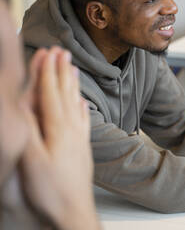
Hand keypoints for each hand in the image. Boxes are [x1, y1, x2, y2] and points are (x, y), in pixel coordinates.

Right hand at [20, 47, 98, 229]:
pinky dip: (81, 106)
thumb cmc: (51, 190)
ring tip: (72, 68)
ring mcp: (79, 137)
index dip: (47, 72)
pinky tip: (81, 101)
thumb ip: (28, 131)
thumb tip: (23, 104)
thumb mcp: (31, 161)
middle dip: (61, 71)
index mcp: (57, 128)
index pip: (50, 94)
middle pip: (65, 93)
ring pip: (75, 103)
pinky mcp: (82, 147)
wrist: (74, 211)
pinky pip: (82, 119)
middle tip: (61, 52)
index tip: (47, 53)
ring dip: (72, 84)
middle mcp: (71, 129)